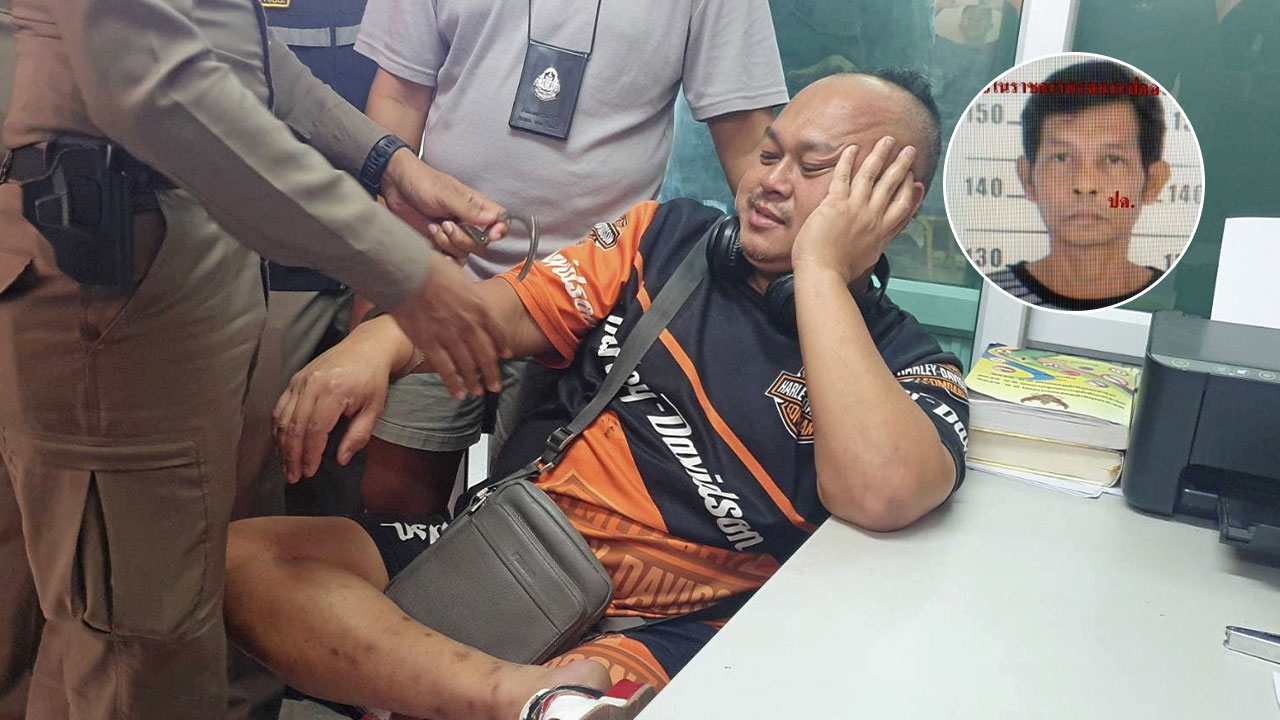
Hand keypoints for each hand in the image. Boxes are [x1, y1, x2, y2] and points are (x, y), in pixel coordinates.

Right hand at [273, 321, 407, 482]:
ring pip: (283, 418)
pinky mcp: (295, 379)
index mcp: (333, 391)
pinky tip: (282, 444)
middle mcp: (312, 384)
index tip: (309, 472)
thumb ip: (358, 435)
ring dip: (282, 445)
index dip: (309, 454)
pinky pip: (280, 407)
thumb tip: (341, 460)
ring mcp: (300, 380)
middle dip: (292, 455)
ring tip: (286, 466)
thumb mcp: (375, 409)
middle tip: (293, 476)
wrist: (367, 347)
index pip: (315, 430)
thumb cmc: (373, 380)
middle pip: (294, 427)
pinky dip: (279, 428)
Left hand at [381, 148, 509, 258]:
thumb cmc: (421, 182)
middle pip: (482, 244)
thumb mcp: (445, 194)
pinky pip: (450, 259)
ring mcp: (454, 234)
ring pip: (465, 253)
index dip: (499, 230)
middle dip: (464, 239)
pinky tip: (431, 242)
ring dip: (449, 244)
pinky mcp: (439, 243)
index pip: (500, 220)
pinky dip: (442, 256)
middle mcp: (468, 222)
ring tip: (433, 228)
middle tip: (446, 225)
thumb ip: (469, 209)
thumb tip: (493, 219)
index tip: (490, 235)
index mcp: (476, 206)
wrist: (394, 186)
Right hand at [389, 257, 509, 400]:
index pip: (497, 333)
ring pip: (467, 366)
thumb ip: (469, 295)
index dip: (502, 346)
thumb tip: (471, 298)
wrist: (408, 272)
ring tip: (478, 393)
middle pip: (485, 355)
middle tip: (496, 387)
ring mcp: (450, 336)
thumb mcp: (461, 278)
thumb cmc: (432, 269)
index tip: (506, 356)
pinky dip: (453, 383)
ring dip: (474, 382)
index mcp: (479, 308)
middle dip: (492, 374)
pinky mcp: (430, 343)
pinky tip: (458, 394)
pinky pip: (445, 369)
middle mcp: (469, 325)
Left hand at [790, 136, 918, 284]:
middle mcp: (872, 217)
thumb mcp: (867, 259)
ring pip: (872, 175)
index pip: (903, 206)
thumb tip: (879, 241)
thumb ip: (876, 244)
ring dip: (881, 155)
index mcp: (881, 232)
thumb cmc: (838, 271)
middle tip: (909, 151)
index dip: (910, 190)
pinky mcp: (835, 204)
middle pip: (892, 185)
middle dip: (902, 165)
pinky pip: (844, 176)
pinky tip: (853, 148)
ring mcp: (855, 208)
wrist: (823, 274)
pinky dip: (848, 161)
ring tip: (887, 140)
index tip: (914, 179)